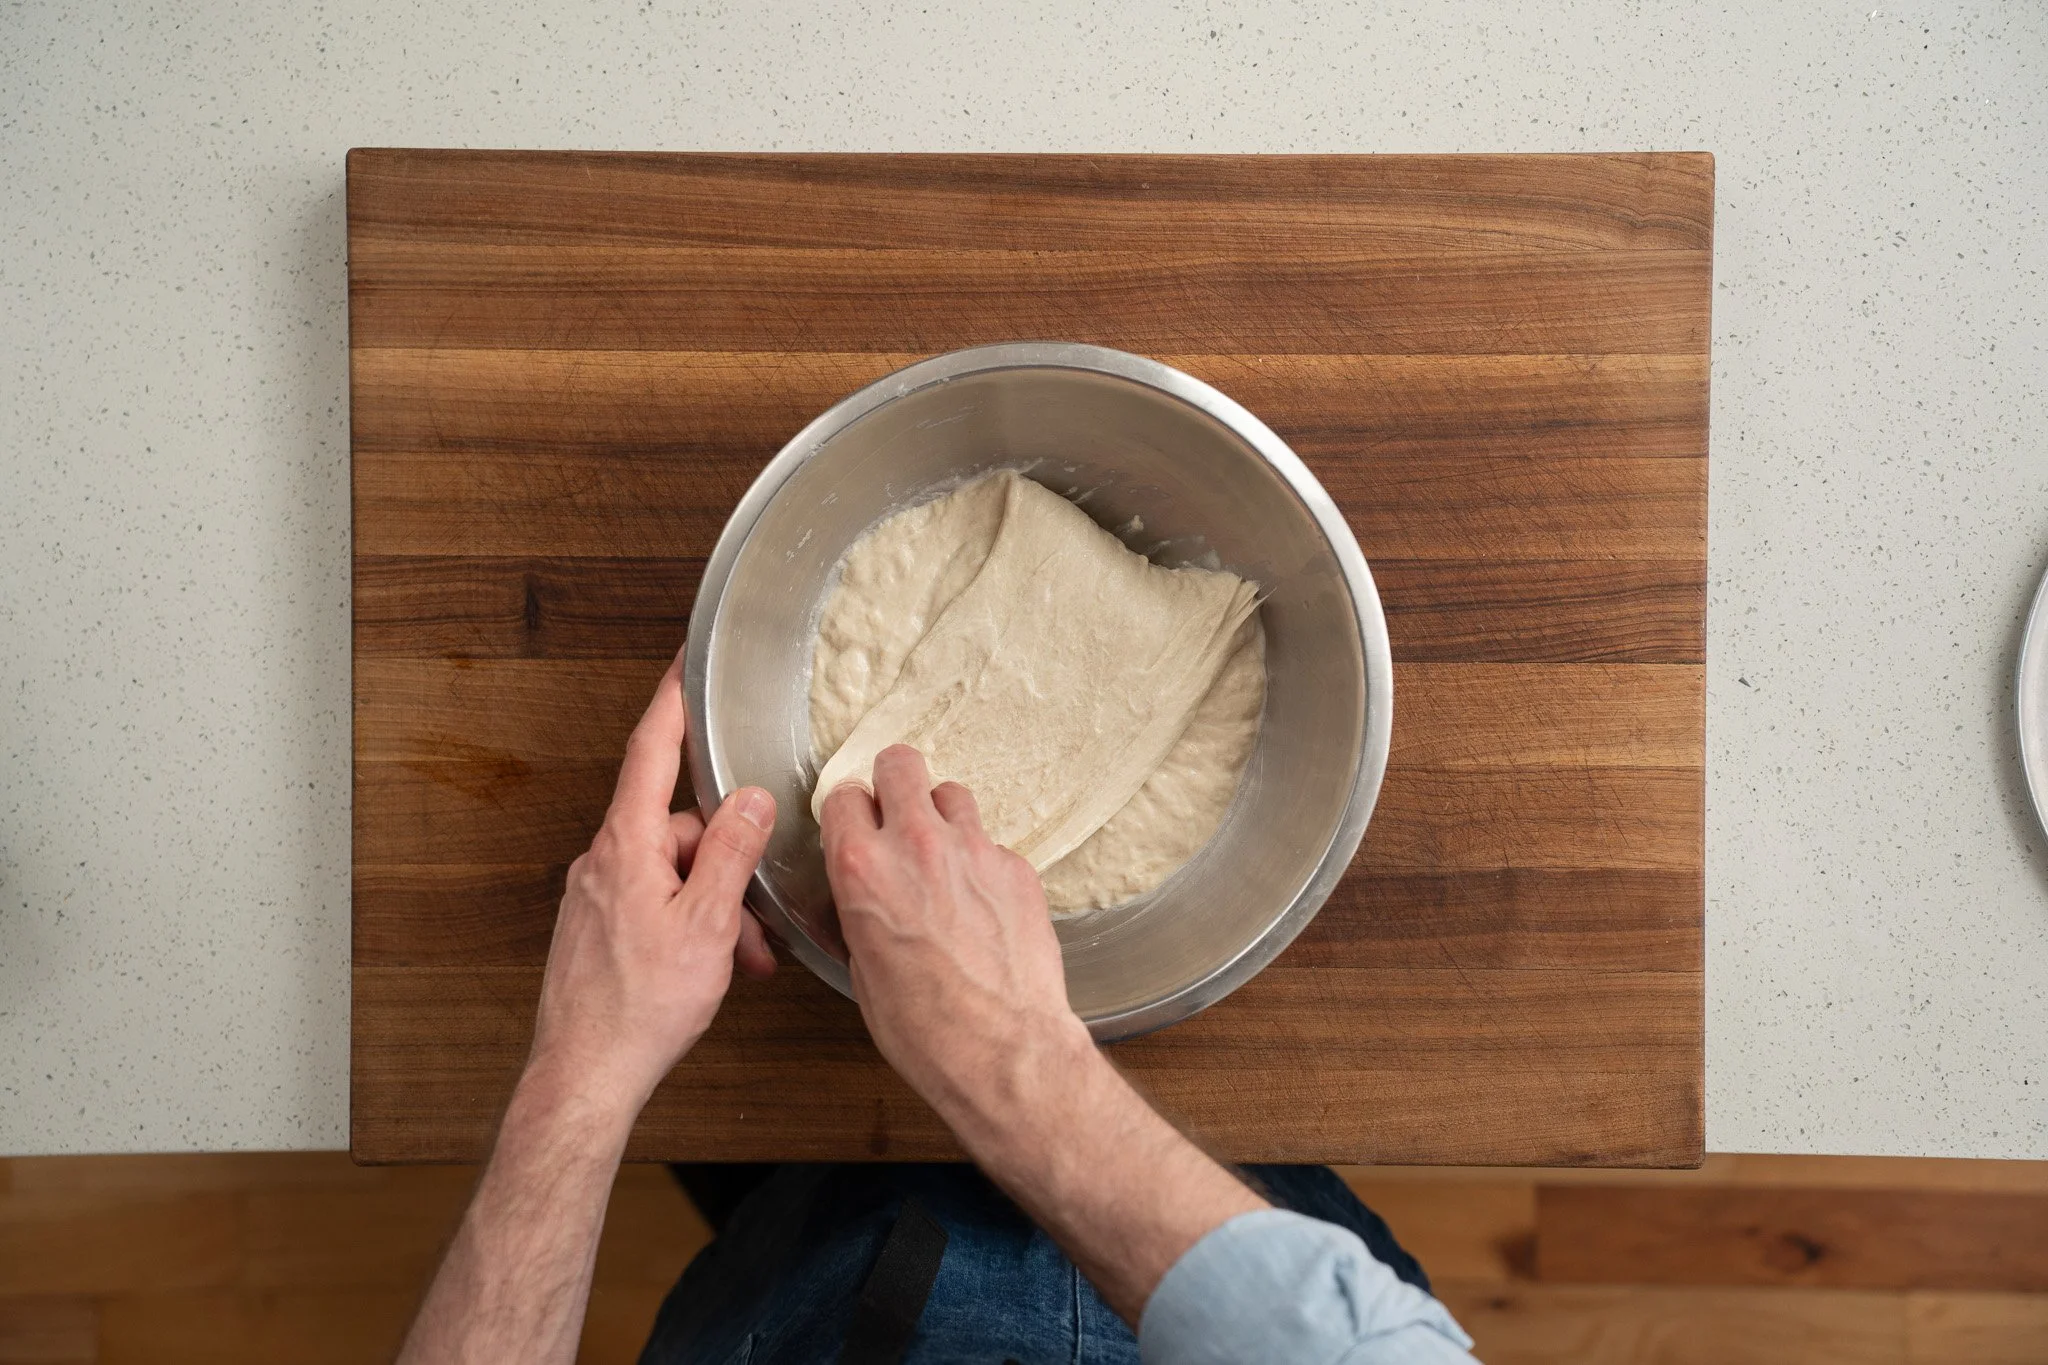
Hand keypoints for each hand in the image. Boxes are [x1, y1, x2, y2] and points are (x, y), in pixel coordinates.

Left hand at [527, 644, 778, 1115]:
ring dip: (714, 905)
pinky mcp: (596, 928)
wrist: (585, 1075)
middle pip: (678, 827)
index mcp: (627, 846)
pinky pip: (653, 903)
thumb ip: (731, 852)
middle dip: (727, 860)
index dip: (671, 701)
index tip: (684, 662)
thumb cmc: (639, 1008)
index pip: (651, 751)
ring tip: (741, 957)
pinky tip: (712, 965)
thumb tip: (751, 799)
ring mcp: (596, 896)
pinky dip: (690, 923)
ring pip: (671, 873)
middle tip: (760, 913)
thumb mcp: (708, 923)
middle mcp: (603, 861)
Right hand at [819, 744, 1092, 1125]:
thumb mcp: (861, 969)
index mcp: (863, 868)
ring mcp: (974, 850)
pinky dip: (982, 862)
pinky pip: (992, 843)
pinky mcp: (1017, 867)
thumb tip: (862, 897)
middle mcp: (917, 845)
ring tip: (942, 857)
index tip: (854, 826)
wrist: (1004, 1050)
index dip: (848, 813)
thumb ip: (859, 910)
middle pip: (900, 763)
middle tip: (897, 812)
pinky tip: (981, 903)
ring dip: (941, 817)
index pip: (844, 796)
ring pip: (952, 793)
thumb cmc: (927, 1028)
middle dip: (894, 782)